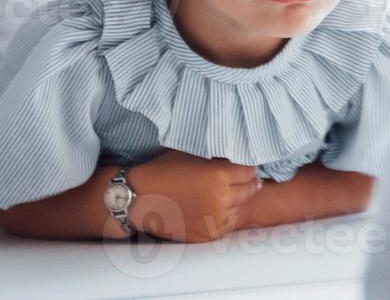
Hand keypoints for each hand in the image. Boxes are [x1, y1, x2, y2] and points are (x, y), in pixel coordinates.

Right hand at [125, 149, 262, 242]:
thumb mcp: (193, 154)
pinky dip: (224, 216)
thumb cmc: (164, 171)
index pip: (250, 171)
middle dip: (247, 183)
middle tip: (245, 179)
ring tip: (225, 194)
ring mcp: (214, 219)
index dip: (248, 167)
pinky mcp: (206, 234)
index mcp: (220, 176)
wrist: (139, 198)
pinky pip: (226, 224)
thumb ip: (218, 157)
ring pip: (238, 208)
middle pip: (249, 190)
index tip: (246, 166)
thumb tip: (237, 158)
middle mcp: (221, 199)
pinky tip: (215, 208)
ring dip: (235, 200)